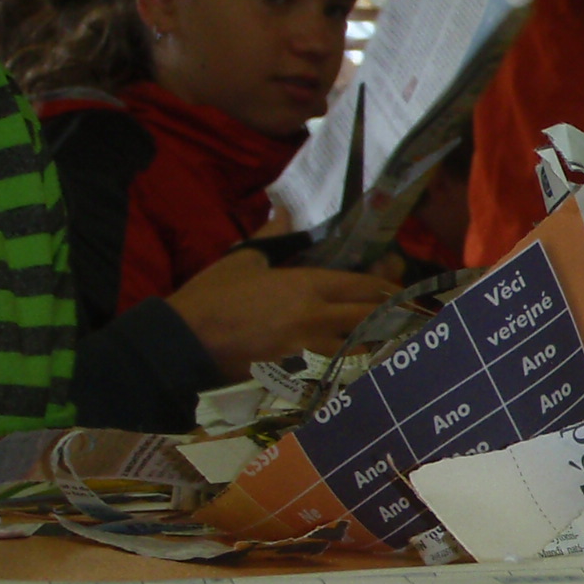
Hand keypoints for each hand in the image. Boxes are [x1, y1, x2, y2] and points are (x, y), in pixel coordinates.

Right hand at [161, 250, 400, 379]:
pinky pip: (337, 366)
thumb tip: (285, 210)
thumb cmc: (212, 298)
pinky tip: (355, 357)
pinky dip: (351, 360)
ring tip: (386, 332)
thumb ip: (274, 236)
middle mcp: (317, 320)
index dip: (386, 282)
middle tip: (400, 307)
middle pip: (371, 316)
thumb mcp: (243, 260)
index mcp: (307, 287)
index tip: (395, 277)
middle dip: (390, 311)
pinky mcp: (297, 373)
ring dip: (375, 338)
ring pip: (360, 345)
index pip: (364, 284)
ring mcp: (309, 351)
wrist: (182, 345)